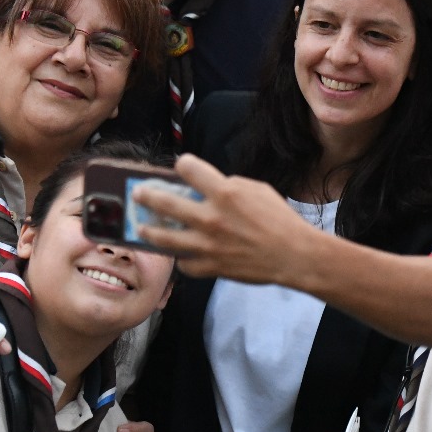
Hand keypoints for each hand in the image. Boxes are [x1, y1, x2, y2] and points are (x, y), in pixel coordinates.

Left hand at [134, 154, 318, 285]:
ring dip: (149, 231)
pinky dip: (183, 258)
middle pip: (165, 203)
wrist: (293, 255)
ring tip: (142, 228)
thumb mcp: (257, 189)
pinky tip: (182, 254)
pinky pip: (185, 264)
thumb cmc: (279, 219)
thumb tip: (209, 186)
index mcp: (225, 192)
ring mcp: (207, 245)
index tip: (180, 167)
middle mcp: (210, 217)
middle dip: (147, 195)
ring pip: (165, 238)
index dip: (183, 165)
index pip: (189, 169)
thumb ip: (229, 185)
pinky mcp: (210, 267)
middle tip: (138, 193)